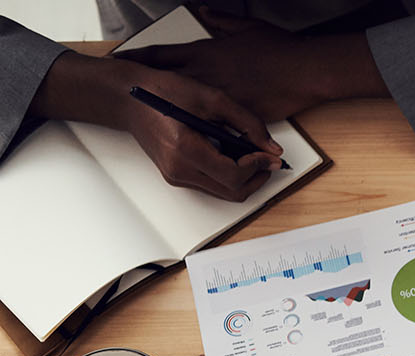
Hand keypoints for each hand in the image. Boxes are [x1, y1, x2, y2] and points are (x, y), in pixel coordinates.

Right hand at [28, 52, 279, 200]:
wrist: (129, 97)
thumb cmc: (165, 91)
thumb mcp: (212, 98)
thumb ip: (247, 122)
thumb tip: (273, 149)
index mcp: (185, 150)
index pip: (233, 175)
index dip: (258, 167)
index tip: (269, 155)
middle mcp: (178, 170)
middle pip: (232, 192)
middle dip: (256, 178)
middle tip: (268, 161)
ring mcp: (175, 176)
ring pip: (223, 193)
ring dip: (244, 179)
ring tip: (253, 157)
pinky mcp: (175, 176)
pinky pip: (211, 185)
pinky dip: (229, 176)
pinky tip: (233, 157)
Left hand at [120, 7, 383, 121]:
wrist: (304, 71)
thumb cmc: (280, 50)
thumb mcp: (247, 27)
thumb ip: (221, 21)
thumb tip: (205, 13)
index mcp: (205, 53)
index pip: (161, 55)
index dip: (138, 58)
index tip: (119, 61)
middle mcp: (206, 76)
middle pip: (164, 85)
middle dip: (144, 90)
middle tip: (126, 96)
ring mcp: (218, 98)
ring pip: (185, 111)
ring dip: (171, 117)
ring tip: (154, 123)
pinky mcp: (235, 117)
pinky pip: (214, 129)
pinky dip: (203, 135)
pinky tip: (192, 140)